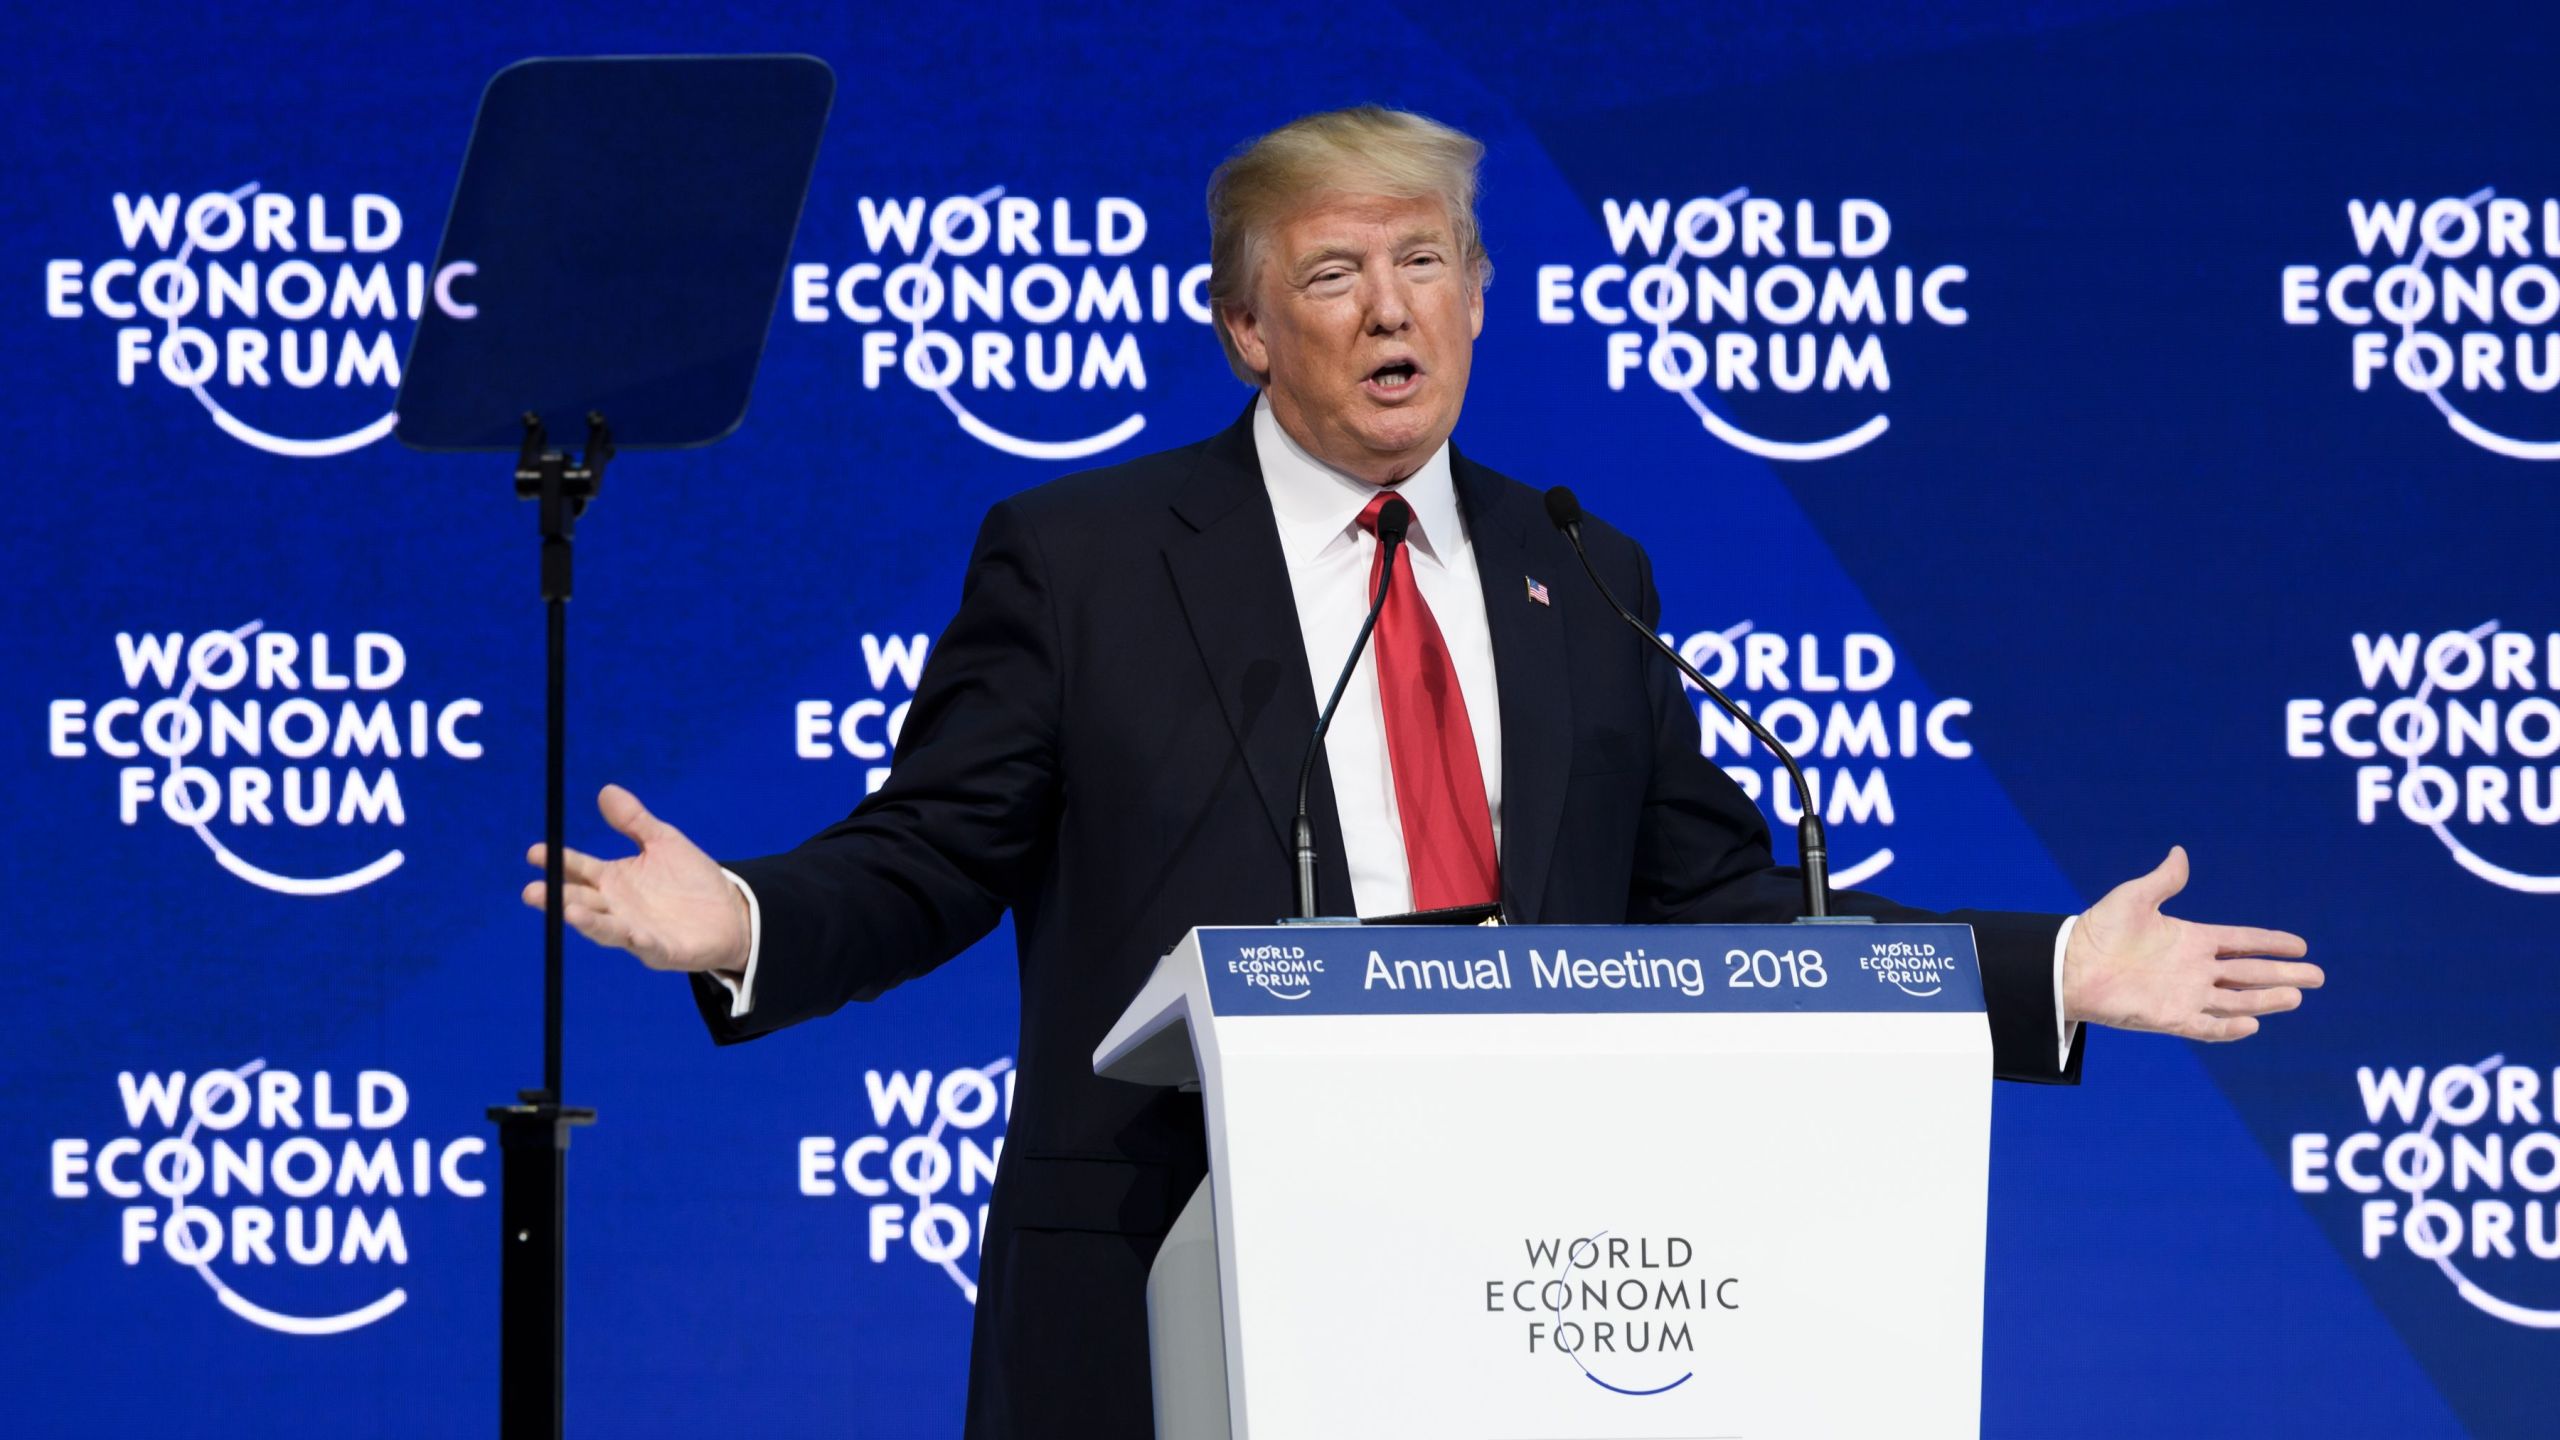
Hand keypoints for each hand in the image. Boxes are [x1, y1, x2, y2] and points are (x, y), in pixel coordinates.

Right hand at [521, 784, 750, 973]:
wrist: (731, 911)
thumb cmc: (691, 879)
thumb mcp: (663, 842)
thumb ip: (634, 821)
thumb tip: (606, 790)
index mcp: (614, 880)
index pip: (579, 870)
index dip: (558, 862)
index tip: (535, 852)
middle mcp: (618, 907)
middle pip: (582, 902)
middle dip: (557, 898)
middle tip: (532, 892)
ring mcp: (636, 931)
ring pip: (606, 928)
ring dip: (587, 922)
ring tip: (568, 911)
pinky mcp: (662, 950)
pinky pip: (646, 945)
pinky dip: (636, 939)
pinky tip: (630, 932)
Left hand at [2062, 846, 2320, 1041]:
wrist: (2069, 966)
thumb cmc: (2098, 930)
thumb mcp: (2134, 898)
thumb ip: (2163, 880)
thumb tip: (2180, 852)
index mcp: (2191, 939)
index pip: (2242, 943)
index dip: (2271, 943)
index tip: (2301, 945)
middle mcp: (2194, 969)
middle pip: (2249, 974)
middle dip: (2283, 974)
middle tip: (2318, 976)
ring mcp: (2184, 995)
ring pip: (2236, 1000)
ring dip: (2266, 1000)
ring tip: (2296, 996)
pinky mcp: (2169, 1017)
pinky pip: (2206, 1026)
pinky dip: (2228, 1028)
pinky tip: (2252, 1024)